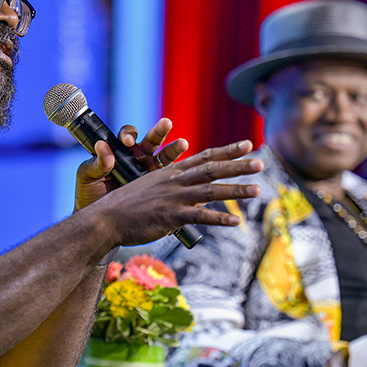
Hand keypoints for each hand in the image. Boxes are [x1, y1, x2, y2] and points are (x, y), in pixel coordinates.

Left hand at [74, 117, 187, 210]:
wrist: (98, 221)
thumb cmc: (90, 195)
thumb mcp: (88, 176)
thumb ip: (96, 163)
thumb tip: (102, 146)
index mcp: (120, 152)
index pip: (128, 136)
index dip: (129, 135)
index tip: (128, 141)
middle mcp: (137, 159)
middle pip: (151, 141)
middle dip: (159, 132)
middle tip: (166, 124)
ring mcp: (149, 172)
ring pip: (164, 156)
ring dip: (174, 149)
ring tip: (182, 144)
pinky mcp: (158, 187)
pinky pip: (170, 177)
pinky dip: (179, 173)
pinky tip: (187, 170)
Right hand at [83, 138, 262, 246]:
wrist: (106, 219)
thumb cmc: (128, 207)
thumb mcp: (153, 191)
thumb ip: (178, 192)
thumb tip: (200, 201)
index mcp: (171, 172)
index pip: (204, 157)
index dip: (227, 151)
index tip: (247, 144)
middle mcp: (175, 181)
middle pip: (212, 169)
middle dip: (238, 165)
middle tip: (260, 161)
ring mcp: (173, 198)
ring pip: (210, 191)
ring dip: (236, 190)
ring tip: (257, 189)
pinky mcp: (170, 216)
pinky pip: (199, 217)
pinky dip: (219, 219)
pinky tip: (236, 222)